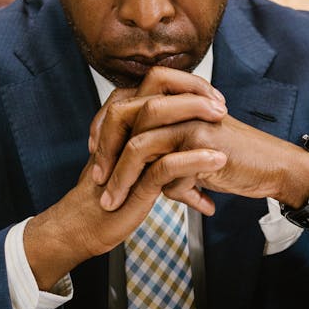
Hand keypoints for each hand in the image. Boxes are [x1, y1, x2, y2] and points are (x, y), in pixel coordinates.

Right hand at [22, 71, 227, 289]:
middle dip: (191, 88)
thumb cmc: (116, 195)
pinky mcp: (133, 182)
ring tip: (222, 119)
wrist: (87, 226)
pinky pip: (163, 164)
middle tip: (220, 104)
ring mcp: (126, 150)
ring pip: (156, 114)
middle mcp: (124, 128)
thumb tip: (189, 137)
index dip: (187, 84)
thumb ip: (159, 148)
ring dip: (193, 111)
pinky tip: (216, 159)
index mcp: (127, 121)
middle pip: (155, 85)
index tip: (214, 98)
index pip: (156, 82)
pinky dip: (193, 159)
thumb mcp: (142, 163)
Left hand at [92, 66, 308, 235]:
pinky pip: (162, 164)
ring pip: (138, 144)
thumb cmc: (236, 162)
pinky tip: (143, 205)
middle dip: (103, 149)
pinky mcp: (200, 140)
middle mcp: (176, 105)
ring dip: (120, 176)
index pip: (122, 105)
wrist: (272, 167)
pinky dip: (151, 188)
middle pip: (122, 116)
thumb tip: (154, 181)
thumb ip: (171, 161)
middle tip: (97, 179)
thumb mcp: (194, 159)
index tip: (95, 158)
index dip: (102, 129)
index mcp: (172, 103)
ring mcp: (187, 120)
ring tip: (111, 202)